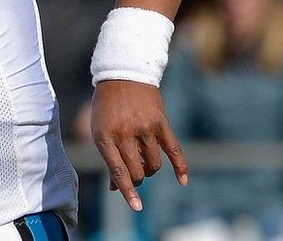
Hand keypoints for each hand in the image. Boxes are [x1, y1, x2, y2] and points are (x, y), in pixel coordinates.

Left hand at [91, 80, 187, 210]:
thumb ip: (108, 158)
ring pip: (154, 164)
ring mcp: (145, 128)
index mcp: (105, 136)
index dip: (127, 190)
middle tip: (134, 175)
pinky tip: (182, 181)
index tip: (136, 207)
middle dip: (137, 180)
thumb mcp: (99, 129)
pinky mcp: (161, 123)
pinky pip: (174, 150)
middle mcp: (125, 133)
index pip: (118, 170)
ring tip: (143, 163)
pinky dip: (180, 167)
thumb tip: (114, 188)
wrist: (122, 75)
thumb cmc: (106, 106)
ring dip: (150, 170)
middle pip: (138, 171)